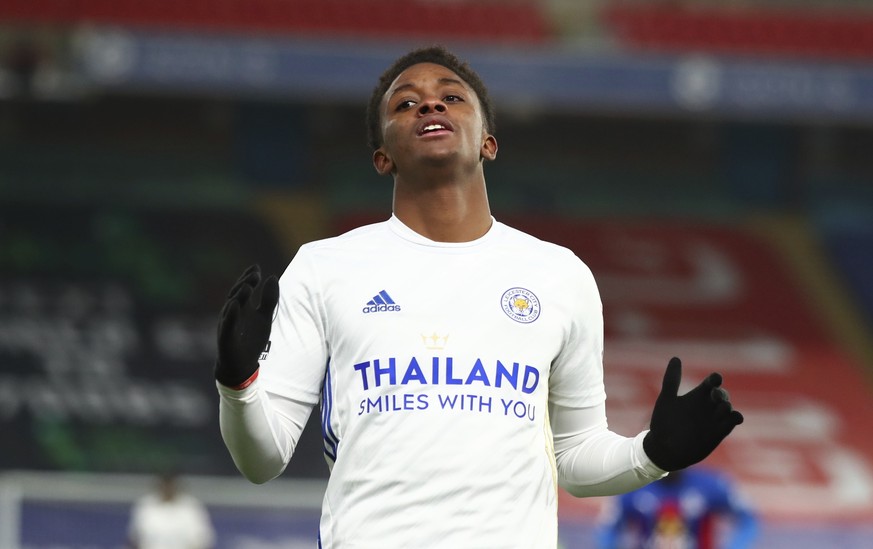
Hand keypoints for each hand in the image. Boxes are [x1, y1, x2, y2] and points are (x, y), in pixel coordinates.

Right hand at [215, 264, 278, 387]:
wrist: (242, 365)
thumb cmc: (252, 339)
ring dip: (238, 296)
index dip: (249, 277)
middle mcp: (232, 313)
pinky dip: (230, 315)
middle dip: (245, 284)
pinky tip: (234, 306)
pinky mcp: (225, 338)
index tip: (257, 268)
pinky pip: (227, 325)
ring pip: (230, 307)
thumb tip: (273, 276)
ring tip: (247, 286)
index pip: (244, 288)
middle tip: (255, 275)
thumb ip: (269, 298)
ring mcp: (227, 324)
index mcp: (242, 307)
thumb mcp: (265, 317)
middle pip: (236, 294)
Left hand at [643, 357, 743, 470]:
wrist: (664, 449)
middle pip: (721, 395)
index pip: (711, 383)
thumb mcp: (667, 400)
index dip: (715, 379)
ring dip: (727, 405)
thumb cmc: (663, 422)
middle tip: (714, 395)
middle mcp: (707, 406)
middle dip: (721, 393)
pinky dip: (736, 417)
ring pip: (728, 407)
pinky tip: (734, 417)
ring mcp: (714, 419)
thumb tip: (676, 358)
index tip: (714, 380)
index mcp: (697, 396)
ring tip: (721, 406)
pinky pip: (732, 421)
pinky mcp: (719, 432)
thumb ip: (672, 380)